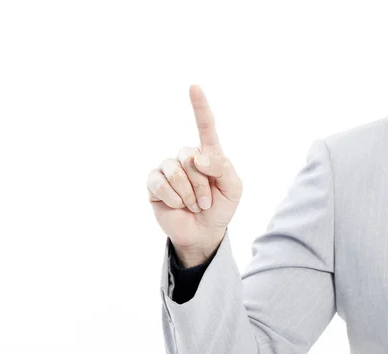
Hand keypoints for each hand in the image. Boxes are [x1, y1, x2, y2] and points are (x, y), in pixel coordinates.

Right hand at [147, 84, 242, 262]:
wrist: (203, 232)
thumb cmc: (220, 207)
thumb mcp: (233, 189)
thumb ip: (223, 168)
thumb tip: (198, 157)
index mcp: (208, 154)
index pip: (205, 126)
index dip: (200, 106)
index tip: (194, 87)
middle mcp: (186, 157)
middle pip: (191, 159)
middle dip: (202, 186)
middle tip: (206, 202)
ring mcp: (168, 168)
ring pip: (176, 172)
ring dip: (189, 195)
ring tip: (193, 205)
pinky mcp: (153, 183)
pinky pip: (161, 184)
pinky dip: (174, 199)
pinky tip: (177, 205)